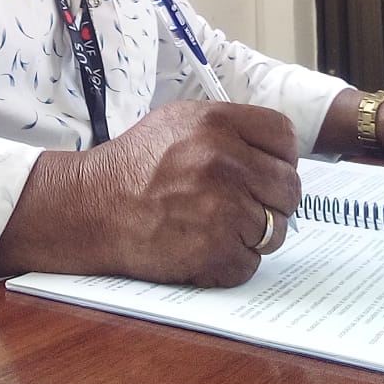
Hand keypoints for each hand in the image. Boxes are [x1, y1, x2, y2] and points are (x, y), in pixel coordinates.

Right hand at [0, 101, 299, 288]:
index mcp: (218, 123)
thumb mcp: (179, 120)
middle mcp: (226, 162)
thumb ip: (228, 128)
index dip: (280, 155)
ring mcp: (224, 208)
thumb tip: (272, 148)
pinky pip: (252, 262)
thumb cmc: (134, 164)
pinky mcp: (216, 250)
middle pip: (289, 186)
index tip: (268, 167)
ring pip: (276, 228)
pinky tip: (208, 246)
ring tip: (222, 226)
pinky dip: (234, 261)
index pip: (284, 136)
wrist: (94, 206)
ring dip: (255, 233)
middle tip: (247, 204)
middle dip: (273, 198)